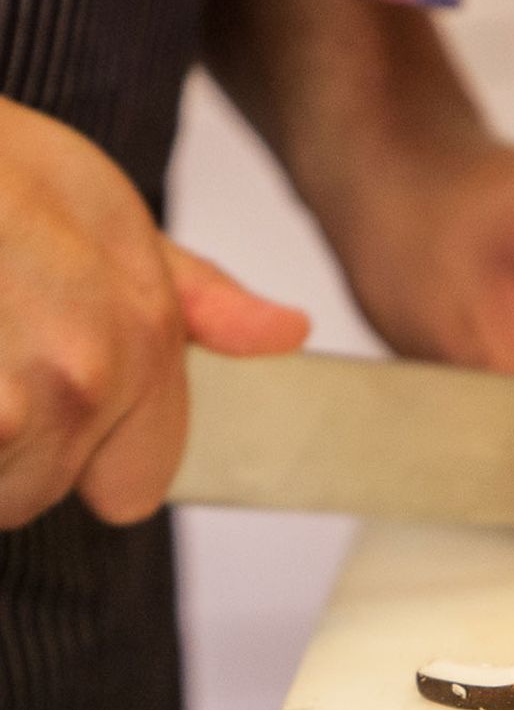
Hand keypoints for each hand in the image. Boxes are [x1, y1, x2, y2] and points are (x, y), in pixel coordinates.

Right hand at [0, 98, 308, 528]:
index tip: (40, 400)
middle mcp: (80, 383)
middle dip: (3, 450)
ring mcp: (5, 410)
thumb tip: (289, 334)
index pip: (133, 487)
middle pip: (35, 493)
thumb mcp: (111, 216)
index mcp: (139, 344)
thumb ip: (197, 300)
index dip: (84, 455)